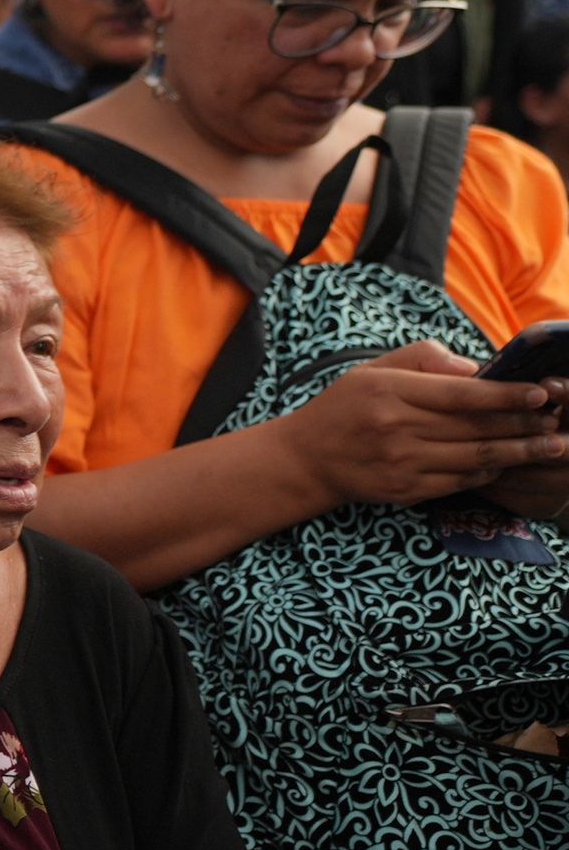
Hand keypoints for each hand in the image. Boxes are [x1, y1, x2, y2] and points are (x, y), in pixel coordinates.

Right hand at [283, 343, 565, 510]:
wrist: (306, 458)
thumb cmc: (344, 407)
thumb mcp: (373, 369)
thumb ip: (424, 359)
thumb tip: (475, 368)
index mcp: (389, 391)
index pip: (461, 394)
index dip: (507, 395)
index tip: (540, 394)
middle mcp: (396, 429)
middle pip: (476, 428)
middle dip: (524, 425)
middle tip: (557, 422)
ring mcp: (401, 464)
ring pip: (476, 458)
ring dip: (519, 453)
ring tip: (551, 446)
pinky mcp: (405, 490)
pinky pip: (460, 481)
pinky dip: (490, 472)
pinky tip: (508, 463)